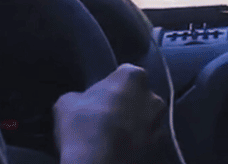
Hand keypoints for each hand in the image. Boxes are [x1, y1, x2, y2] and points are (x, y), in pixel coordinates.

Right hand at [53, 63, 168, 163]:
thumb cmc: (83, 126)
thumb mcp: (66, 103)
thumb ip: (80, 96)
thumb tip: (80, 101)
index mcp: (133, 76)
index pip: (124, 75)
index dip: (110, 87)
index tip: (100, 100)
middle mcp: (153, 94)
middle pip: (139, 96)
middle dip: (127, 105)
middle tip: (107, 120)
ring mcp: (160, 122)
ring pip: (147, 119)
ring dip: (136, 125)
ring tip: (115, 139)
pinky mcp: (162, 147)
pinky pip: (150, 142)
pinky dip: (140, 145)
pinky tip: (123, 152)